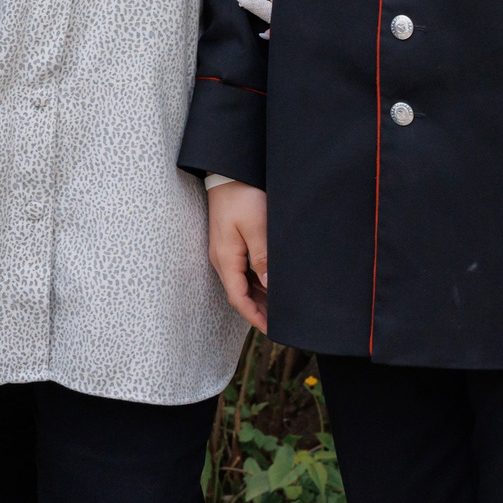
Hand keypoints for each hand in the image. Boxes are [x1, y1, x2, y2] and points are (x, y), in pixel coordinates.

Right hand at [207, 180, 269, 331]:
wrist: (227, 172)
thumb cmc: (241, 195)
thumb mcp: (256, 225)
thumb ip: (262, 256)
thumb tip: (270, 285)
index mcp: (226, 259)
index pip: (238, 298)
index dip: (254, 317)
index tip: (272, 329)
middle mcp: (221, 259)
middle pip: (239, 294)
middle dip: (258, 311)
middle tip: (281, 323)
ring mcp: (224, 252)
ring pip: (242, 283)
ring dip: (259, 297)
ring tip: (280, 308)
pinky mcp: (229, 244)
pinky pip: (242, 271)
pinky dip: (256, 282)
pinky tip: (271, 285)